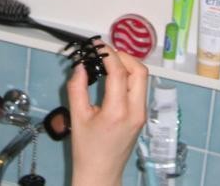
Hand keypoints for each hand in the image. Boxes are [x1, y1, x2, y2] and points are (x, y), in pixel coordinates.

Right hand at [67, 44, 147, 185]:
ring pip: (142, 78)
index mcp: (118, 112)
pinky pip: (139, 87)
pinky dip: (129, 75)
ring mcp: (141, 114)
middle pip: (139, 71)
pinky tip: (114, 75)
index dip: (109, 54)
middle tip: (105, 52)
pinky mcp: (141, 115)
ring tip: (109, 61)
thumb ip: (77, 87)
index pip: (120, 72)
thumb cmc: (87, 149)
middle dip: (123, 56)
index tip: (97, 46)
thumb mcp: (77, 117)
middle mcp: (135, 111)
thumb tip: (81, 65)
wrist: (101, 173)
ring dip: (128, 64)